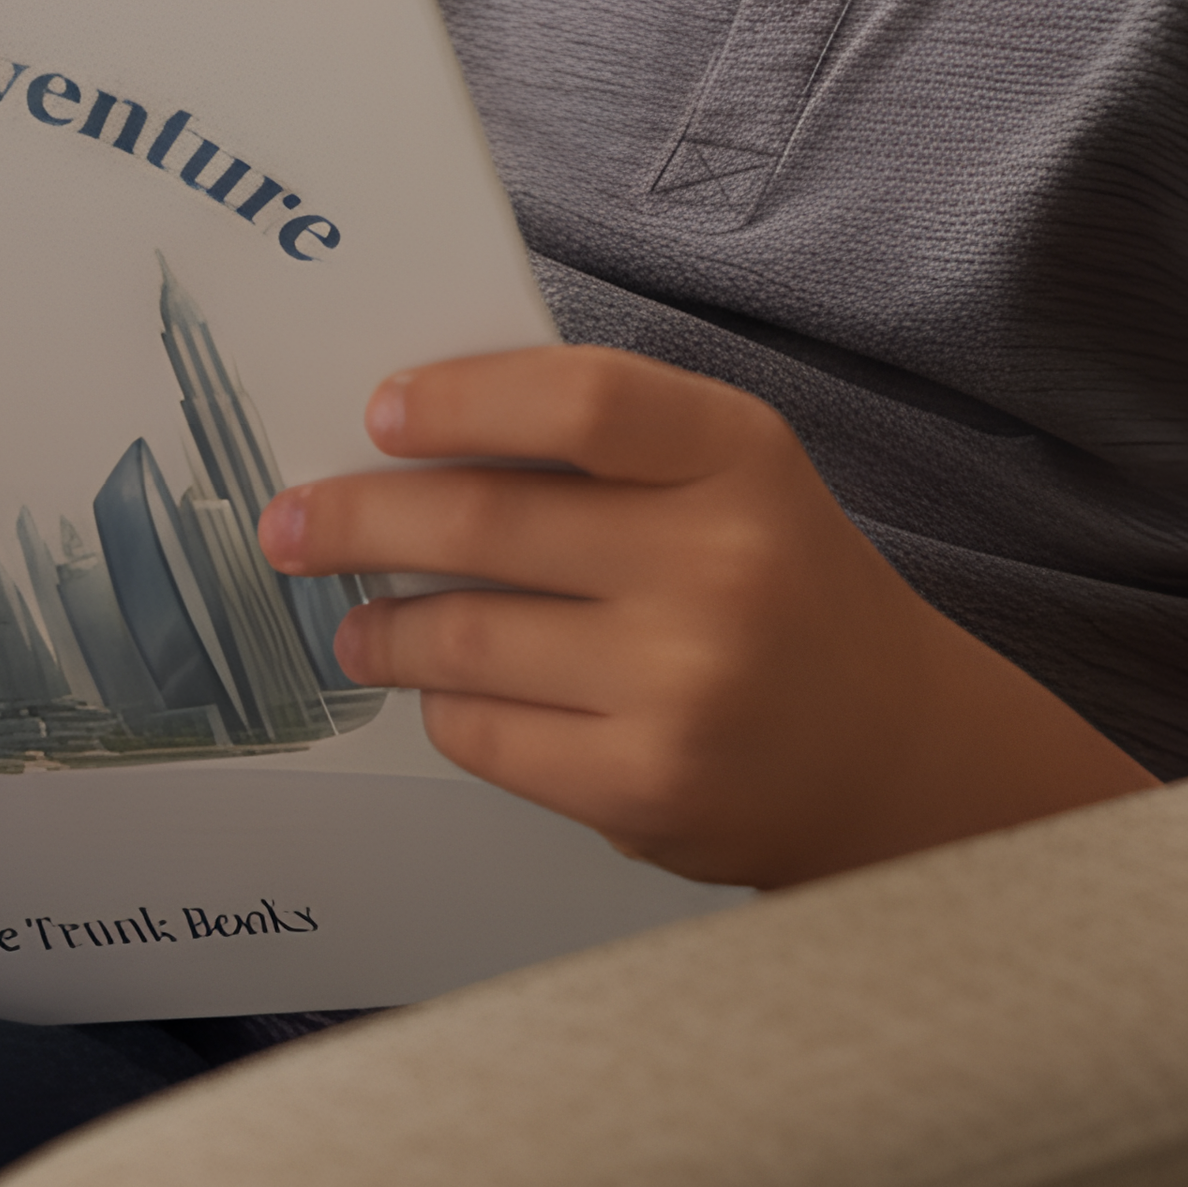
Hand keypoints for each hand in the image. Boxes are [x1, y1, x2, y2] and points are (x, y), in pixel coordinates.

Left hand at [261, 345, 1150, 889]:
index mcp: (738, 457)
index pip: (579, 399)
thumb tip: (414, 436)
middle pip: (487, 519)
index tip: (382, 412)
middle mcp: (718, 566)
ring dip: (380, 626)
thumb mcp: (731, 475)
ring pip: (465, 634)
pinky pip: (487, 733)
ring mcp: (681, 685)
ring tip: (355, 622)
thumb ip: (602, 443)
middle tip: (294, 523)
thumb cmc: (782, 588)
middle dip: (357, 518)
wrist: (893, 753)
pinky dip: (446, 705)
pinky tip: (443, 690)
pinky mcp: (645, 788)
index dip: (463, 397)